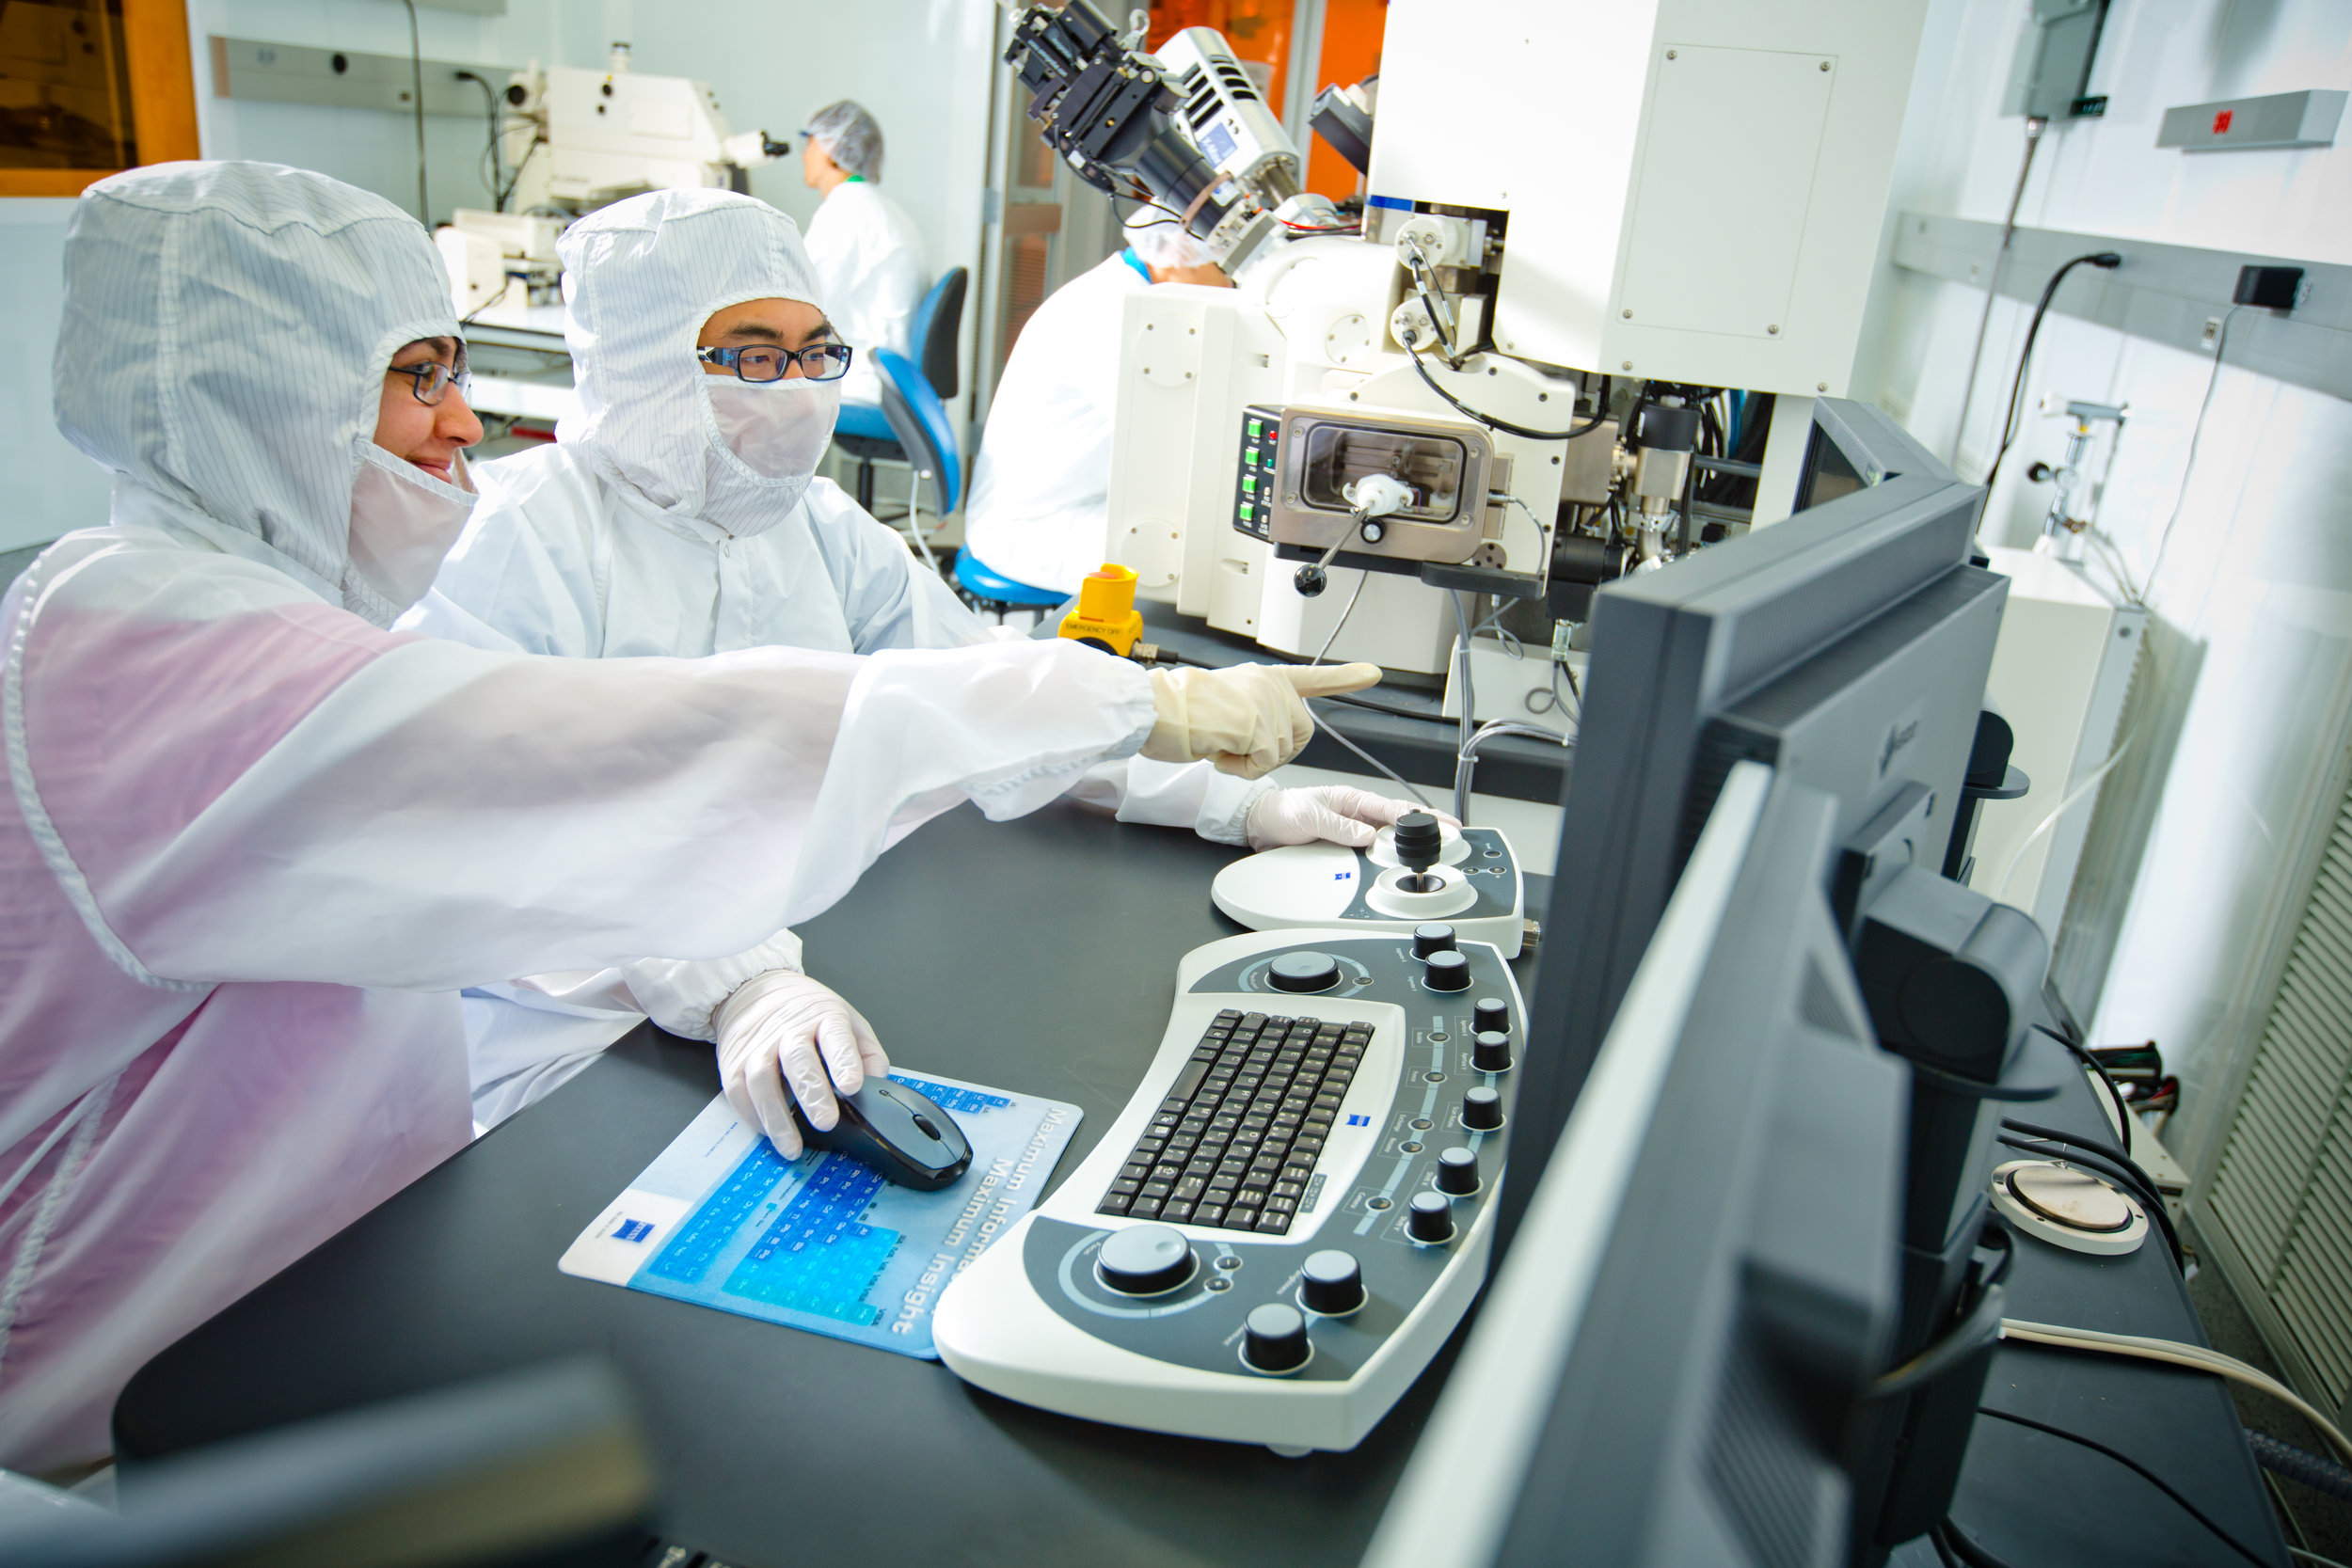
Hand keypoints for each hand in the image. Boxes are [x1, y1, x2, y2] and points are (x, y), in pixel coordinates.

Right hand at [712, 970, 889, 1158]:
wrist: (753, 991)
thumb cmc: (807, 1013)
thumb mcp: (847, 1020)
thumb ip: (867, 1054)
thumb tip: (877, 1087)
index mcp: (824, 1016)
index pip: (836, 1037)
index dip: (844, 1062)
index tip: (852, 1086)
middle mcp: (789, 1029)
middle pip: (798, 1059)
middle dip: (812, 1093)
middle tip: (826, 1122)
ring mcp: (758, 1045)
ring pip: (763, 1080)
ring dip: (777, 1117)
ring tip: (792, 1146)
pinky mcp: (733, 1061)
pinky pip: (739, 1092)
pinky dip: (753, 1116)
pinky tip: (768, 1132)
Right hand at [1141, 662, 1380, 777]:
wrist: (1154, 710)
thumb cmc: (1178, 713)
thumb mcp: (1227, 704)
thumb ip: (1254, 712)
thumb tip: (1265, 738)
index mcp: (1263, 678)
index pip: (1312, 677)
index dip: (1345, 678)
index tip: (1373, 673)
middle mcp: (1270, 685)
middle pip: (1300, 736)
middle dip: (1275, 753)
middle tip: (1237, 747)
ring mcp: (1267, 701)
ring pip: (1281, 754)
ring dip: (1248, 762)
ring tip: (1218, 742)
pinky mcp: (1258, 723)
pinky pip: (1264, 764)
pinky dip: (1240, 769)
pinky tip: (1218, 750)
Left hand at [1245, 785, 1458, 850]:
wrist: (1262, 825)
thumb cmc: (1283, 811)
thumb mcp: (1310, 817)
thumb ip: (1339, 828)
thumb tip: (1366, 837)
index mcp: (1352, 799)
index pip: (1393, 809)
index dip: (1421, 816)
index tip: (1443, 824)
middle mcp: (1356, 814)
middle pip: (1399, 823)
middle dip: (1426, 828)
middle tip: (1453, 837)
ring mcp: (1353, 830)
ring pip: (1389, 838)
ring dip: (1409, 844)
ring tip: (1434, 852)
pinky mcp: (1346, 845)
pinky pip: (1373, 851)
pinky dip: (1389, 856)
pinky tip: (1401, 863)